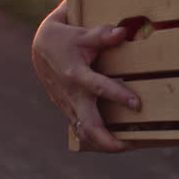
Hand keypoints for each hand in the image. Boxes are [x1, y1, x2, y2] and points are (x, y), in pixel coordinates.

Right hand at [31, 17, 140, 152]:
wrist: (41, 49)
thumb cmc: (65, 39)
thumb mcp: (81, 34)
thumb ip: (102, 35)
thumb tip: (122, 32)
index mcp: (76, 75)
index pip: (98, 88)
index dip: (118, 96)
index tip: (137, 104)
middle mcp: (72, 95)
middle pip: (88, 126)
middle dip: (107, 141)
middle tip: (129, 145)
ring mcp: (69, 106)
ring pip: (85, 133)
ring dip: (103, 144)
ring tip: (127, 146)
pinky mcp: (69, 110)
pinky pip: (82, 130)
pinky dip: (95, 139)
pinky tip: (112, 143)